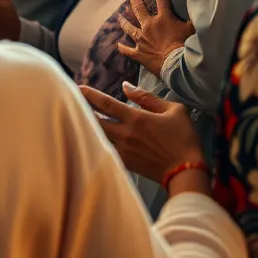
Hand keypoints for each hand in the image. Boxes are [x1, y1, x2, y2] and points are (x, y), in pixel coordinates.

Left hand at [81, 82, 204, 186]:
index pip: (106, 103)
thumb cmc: (183, 138)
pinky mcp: (125, 162)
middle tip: (70, 101)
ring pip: (98, 135)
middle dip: (81, 109)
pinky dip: (96, 141)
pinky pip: (105, 149)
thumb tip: (126, 86)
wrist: (187, 172)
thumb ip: (147, 97)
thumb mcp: (173, 110)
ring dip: (87, 125)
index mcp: (136, 118)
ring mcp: (123, 149)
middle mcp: (125, 134)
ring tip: (76, 116)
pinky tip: (91, 137)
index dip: (90, 94)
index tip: (78, 87)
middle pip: (95, 120)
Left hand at [117, 0, 193, 78]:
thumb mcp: (192, 29)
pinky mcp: (139, 53)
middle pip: (139, 8)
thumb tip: (198, 7)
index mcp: (163, 18)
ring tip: (119, 16)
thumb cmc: (186, 47)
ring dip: (124, 22)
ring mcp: (142, 39)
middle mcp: (149, 26)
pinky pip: (127, 50)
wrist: (177, 66)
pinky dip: (123, 47)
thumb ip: (192, 17)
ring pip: (129, 28)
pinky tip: (119, 45)